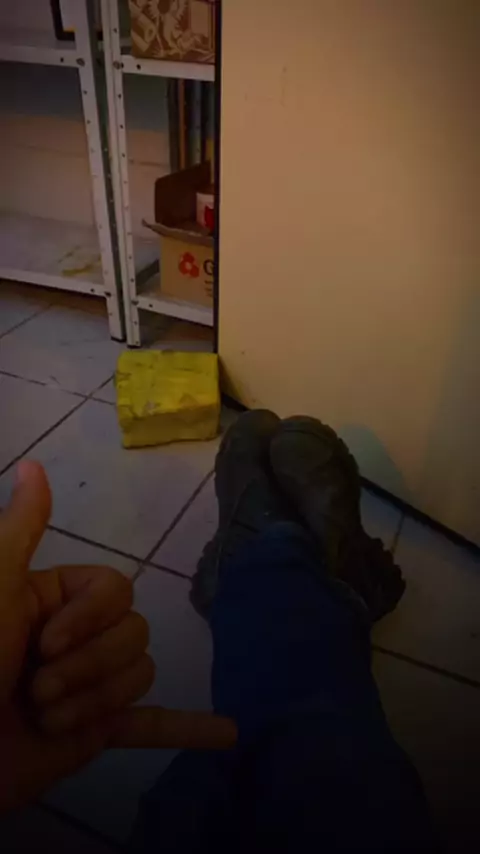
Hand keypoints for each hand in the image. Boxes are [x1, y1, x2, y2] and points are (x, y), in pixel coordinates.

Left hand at [0, 460, 153, 810]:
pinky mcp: (96, 734)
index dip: (91, 619)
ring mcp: (90, 686)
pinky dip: (186, 728)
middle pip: (133, 634)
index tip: (45, 644)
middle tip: (36, 692)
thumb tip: (34, 465)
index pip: (115, 590)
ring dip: (92, 703)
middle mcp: (77, 638)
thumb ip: (20, 530)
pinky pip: (149, 726)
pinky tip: (228, 733)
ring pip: (139, 676)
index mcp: (55, 600)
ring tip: (47, 721)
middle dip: (87, 668)